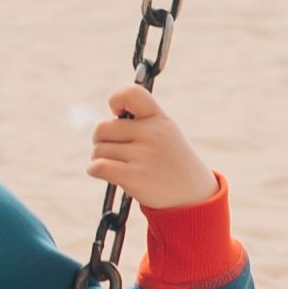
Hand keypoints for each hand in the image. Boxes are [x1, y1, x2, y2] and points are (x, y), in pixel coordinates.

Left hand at [87, 84, 213, 211]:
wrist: (192, 195)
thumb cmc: (171, 161)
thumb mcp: (165, 132)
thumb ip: (138, 122)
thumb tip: (101, 126)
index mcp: (160, 118)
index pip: (131, 93)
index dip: (115, 99)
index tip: (117, 114)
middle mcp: (152, 133)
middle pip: (102, 128)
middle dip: (102, 140)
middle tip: (116, 149)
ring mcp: (144, 155)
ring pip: (98, 150)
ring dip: (100, 158)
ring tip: (120, 165)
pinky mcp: (135, 177)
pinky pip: (98, 166)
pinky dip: (95, 170)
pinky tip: (104, 173)